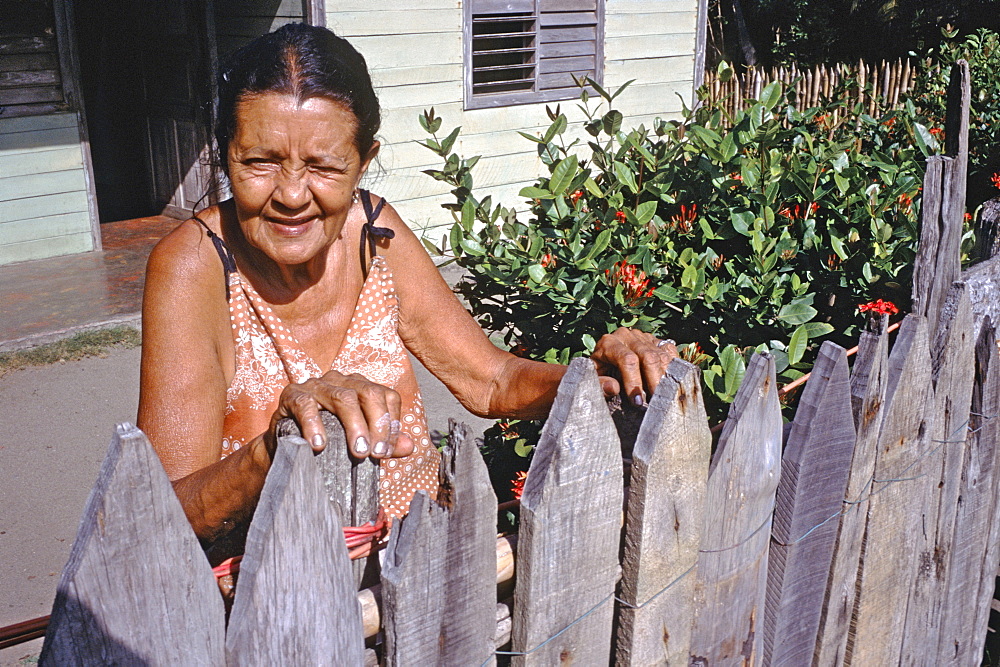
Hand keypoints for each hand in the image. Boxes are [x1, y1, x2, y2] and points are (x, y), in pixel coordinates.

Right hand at [267, 370, 414, 459]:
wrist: (287, 445)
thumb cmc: (328, 439)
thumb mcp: (358, 440)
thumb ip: (384, 442)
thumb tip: (410, 446)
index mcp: (361, 387)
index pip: (387, 396)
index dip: (392, 423)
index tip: (386, 451)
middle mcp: (341, 381)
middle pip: (369, 393)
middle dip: (377, 424)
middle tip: (375, 454)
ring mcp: (317, 385)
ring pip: (343, 398)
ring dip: (354, 426)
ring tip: (358, 452)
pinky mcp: (293, 395)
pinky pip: (306, 405)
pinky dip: (314, 426)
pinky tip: (319, 445)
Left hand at [591, 328, 676, 405]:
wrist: (605, 358)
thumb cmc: (599, 371)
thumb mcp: (593, 378)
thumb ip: (599, 384)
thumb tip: (614, 388)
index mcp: (609, 343)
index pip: (627, 360)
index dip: (634, 382)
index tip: (637, 401)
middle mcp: (627, 336)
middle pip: (648, 357)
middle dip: (654, 382)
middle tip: (655, 401)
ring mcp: (642, 336)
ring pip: (661, 356)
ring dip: (664, 378)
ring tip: (661, 396)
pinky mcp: (655, 340)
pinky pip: (669, 353)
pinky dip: (672, 369)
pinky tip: (667, 383)